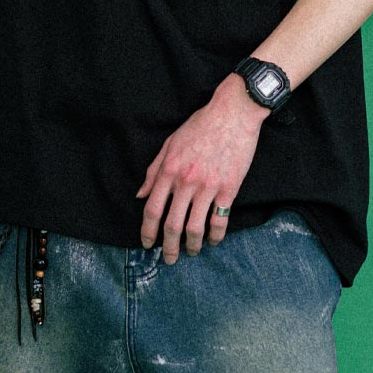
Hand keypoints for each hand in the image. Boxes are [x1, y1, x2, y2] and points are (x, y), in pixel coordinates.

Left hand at [135, 75, 268, 261]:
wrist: (233, 113)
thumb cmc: (200, 125)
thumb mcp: (170, 143)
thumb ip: (153, 170)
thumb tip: (139, 194)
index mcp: (169, 170)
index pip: (152, 209)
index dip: (147, 231)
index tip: (147, 244)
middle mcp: (186, 182)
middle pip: (172, 224)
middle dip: (168, 247)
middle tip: (168, 259)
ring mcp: (208, 187)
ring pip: (195, 227)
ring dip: (191, 245)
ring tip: (190, 253)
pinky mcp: (228, 188)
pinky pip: (219, 219)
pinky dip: (215, 235)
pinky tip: (212, 241)